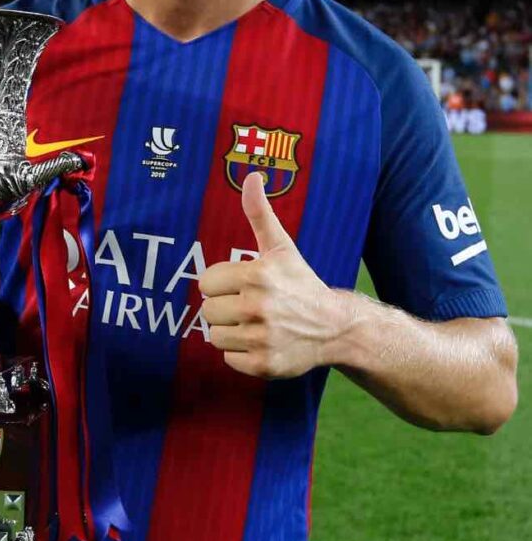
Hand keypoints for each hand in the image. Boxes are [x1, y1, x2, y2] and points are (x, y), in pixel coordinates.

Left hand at [199, 172, 340, 378]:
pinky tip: (261, 341)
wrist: (335, 326)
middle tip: (249, 306)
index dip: (221, 284)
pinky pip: (229, 359)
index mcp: (257, 275)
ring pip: (215, 337)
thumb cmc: (300, 282)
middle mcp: (258, 307)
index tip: (241, 285)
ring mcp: (262, 338)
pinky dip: (241, 354)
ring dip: (231, 332)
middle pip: (208, 311)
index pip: (206, 283)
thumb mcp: (280, 247)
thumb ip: (259, 213)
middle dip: (225, 308)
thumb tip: (252, 176)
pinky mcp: (264, 364)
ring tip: (254, 323)